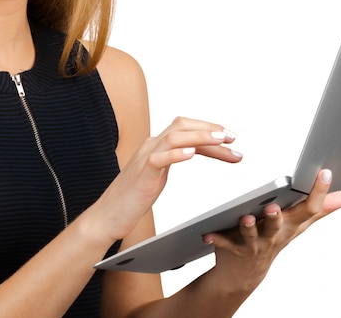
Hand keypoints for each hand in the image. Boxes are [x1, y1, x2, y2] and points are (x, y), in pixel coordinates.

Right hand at [90, 116, 241, 242]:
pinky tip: (192, 154)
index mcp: (156, 146)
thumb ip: (173, 158)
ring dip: (201, 137)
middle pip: (182, 126)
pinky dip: (177, 154)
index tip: (231, 138)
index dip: (209, 131)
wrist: (108, 215)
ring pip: (174, 137)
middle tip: (233, 138)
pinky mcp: (142, 174)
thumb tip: (194, 149)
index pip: (186, 129)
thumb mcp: (159, 173)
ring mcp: (145, 157)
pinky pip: (159, 158)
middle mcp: (151, 146)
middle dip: (210, 129)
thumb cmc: (133, 197)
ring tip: (221, 141)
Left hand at [203, 169, 340, 294]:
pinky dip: (217, 239)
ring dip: (248, 227)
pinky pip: (223, 243)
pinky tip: (209, 234)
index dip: (318, 192)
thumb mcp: (298, 225)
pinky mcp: (232, 247)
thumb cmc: (272, 240)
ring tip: (245, 218)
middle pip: (278, 224)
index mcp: (290, 225)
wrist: (244, 272)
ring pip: (251, 235)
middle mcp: (273, 235)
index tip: (324, 172)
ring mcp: (253, 243)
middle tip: (275, 206)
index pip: (309, 208)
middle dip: (277, 216)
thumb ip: (321, 209)